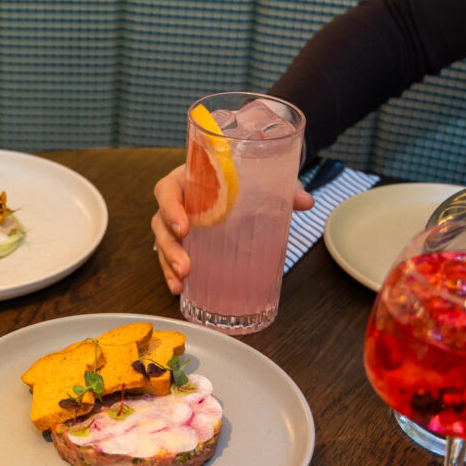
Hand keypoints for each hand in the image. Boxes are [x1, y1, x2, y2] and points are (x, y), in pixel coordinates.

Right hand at [151, 165, 313, 293]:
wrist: (243, 180)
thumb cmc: (244, 177)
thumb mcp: (263, 178)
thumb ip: (282, 187)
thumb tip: (305, 201)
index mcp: (188, 179)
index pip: (167, 190)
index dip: (170, 207)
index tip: (184, 226)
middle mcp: (178, 201)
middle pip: (159, 222)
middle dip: (170, 246)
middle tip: (186, 266)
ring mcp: (178, 222)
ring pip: (162, 243)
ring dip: (168, 264)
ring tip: (181, 282)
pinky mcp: (183, 241)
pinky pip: (169, 257)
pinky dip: (171, 274)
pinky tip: (179, 289)